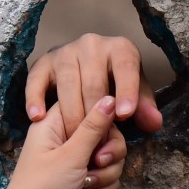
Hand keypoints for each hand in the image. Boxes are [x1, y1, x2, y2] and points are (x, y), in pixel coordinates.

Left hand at [0, 97, 125, 188]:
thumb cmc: (41, 188)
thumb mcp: (70, 155)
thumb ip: (94, 127)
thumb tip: (110, 98)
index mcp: (56, 124)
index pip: (90, 105)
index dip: (102, 118)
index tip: (102, 134)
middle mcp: (67, 140)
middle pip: (108, 134)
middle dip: (110, 152)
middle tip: (97, 163)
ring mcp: (77, 163)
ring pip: (111, 159)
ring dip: (105, 175)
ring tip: (86, 186)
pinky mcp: (85, 183)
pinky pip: (108, 178)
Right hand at [26, 34, 162, 141]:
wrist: (85, 69)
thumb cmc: (115, 85)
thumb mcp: (134, 95)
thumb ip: (144, 109)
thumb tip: (153, 122)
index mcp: (120, 49)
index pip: (126, 68)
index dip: (126, 91)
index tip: (123, 115)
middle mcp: (92, 45)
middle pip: (94, 82)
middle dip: (95, 116)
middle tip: (97, 144)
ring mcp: (65, 52)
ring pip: (67, 84)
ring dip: (70, 115)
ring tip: (74, 140)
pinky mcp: (44, 62)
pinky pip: (36, 80)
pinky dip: (35, 98)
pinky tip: (37, 118)